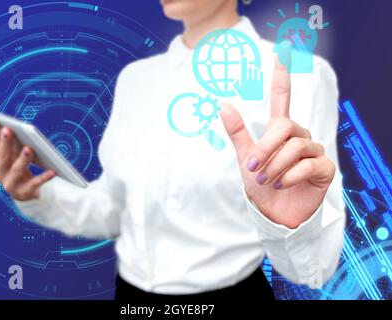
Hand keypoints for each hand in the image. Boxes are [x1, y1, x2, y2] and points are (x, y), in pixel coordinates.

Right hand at [0, 118, 55, 200]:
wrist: (25, 194)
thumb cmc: (18, 168)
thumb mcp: (13, 156)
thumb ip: (12, 144)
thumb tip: (12, 127)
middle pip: (3, 157)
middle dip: (5, 143)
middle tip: (9, 130)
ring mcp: (11, 184)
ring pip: (17, 170)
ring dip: (23, 159)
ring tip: (29, 148)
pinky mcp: (26, 192)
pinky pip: (36, 183)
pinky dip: (44, 177)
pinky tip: (53, 171)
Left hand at [221, 56, 335, 228]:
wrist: (274, 213)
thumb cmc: (260, 184)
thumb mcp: (245, 159)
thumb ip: (237, 132)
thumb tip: (222, 104)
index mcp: (280, 130)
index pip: (283, 97)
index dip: (282, 75)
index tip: (282, 51)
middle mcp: (299, 135)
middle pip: (284, 126)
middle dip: (265, 148)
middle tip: (253, 169)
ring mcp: (313, 151)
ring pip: (295, 147)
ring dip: (275, 166)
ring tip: (267, 181)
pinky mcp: (324, 168)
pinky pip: (309, 164)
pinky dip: (291, 175)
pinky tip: (283, 184)